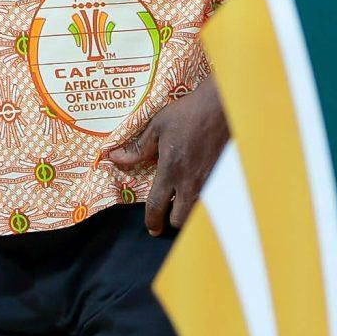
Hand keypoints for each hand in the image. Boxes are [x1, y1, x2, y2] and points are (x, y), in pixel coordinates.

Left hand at [105, 81, 230, 236]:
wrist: (219, 107)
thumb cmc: (186, 114)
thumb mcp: (157, 127)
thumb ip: (138, 148)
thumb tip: (116, 158)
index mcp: (171, 171)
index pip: (157, 207)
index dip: (151, 221)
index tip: (151, 227)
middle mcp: (190, 182)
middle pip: (179, 221)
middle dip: (171, 221)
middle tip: (166, 214)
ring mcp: (207, 182)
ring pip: (196, 213)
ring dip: (187, 212)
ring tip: (182, 202)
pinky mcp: (220, 178)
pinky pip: (210, 200)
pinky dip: (202, 200)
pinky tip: (198, 189)